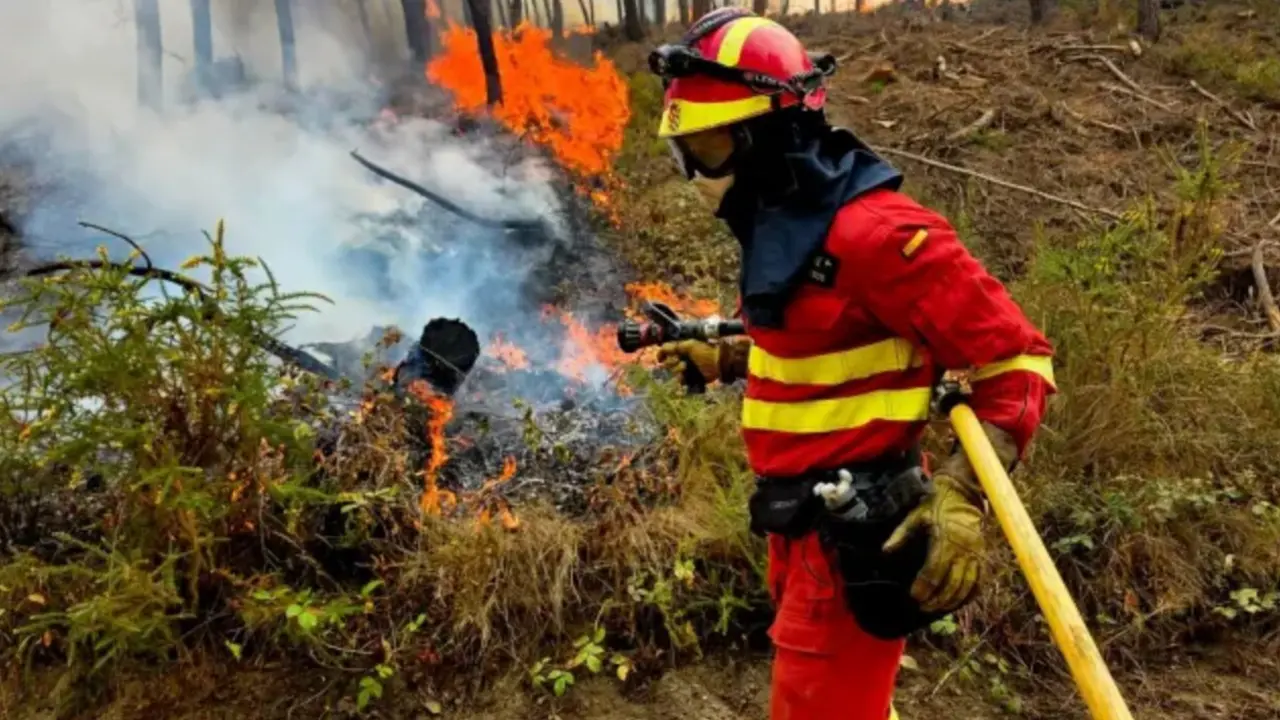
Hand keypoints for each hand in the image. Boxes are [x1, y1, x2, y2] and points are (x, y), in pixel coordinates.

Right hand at [656, 340, 722, 386]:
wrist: (717, 362)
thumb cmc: (704, 351)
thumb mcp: (689, 345)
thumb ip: (674, 347)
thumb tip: (662, 349)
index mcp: (682, 349)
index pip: (667, 351)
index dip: (662, 355)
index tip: (660, 359)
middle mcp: (683, 359)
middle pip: (669, 363)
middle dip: (672, 362)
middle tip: (680, 360)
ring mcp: (687, 369)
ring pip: (674, 373)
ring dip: (678, 370)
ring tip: (685, 367)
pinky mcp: (691, 378)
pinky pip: (681, 381)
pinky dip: (682, 379)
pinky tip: (686, 376)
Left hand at [882, 473, 984, 613]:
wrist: (963, 493)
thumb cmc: (936, 504)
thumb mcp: (916, 515)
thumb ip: (901, 534)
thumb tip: (886, 551)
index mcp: (945, 539)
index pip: (934, 570)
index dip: (924, 586)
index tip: (914, 596)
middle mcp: (963, 549)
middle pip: (952, 582)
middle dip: (937, 598)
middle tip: (924, 607)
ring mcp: (975, 553)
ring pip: (967, 585)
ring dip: (953, 600)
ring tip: (938, 608)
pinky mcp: (982, 554)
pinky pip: (979, 579)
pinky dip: (970, 593)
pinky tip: (960, 602)